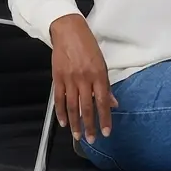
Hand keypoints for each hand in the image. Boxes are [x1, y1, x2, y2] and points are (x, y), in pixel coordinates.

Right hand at [49, 14, 117, 142]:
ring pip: (72, 106)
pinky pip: (59, 99)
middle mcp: (84, 79)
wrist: (67, 30)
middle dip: (89, 125)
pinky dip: (60, 112)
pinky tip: (64, 122)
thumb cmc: (87, 45)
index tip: (106, 132)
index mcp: (98, 75)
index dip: (104, 119)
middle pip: (87, 107)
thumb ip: (106, 86)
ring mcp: (69, 79)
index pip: (102, 102)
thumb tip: (113, 103)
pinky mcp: (57, 78)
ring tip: (78, 135)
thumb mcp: (102, 63)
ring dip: (75, 123)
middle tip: (90, 139)